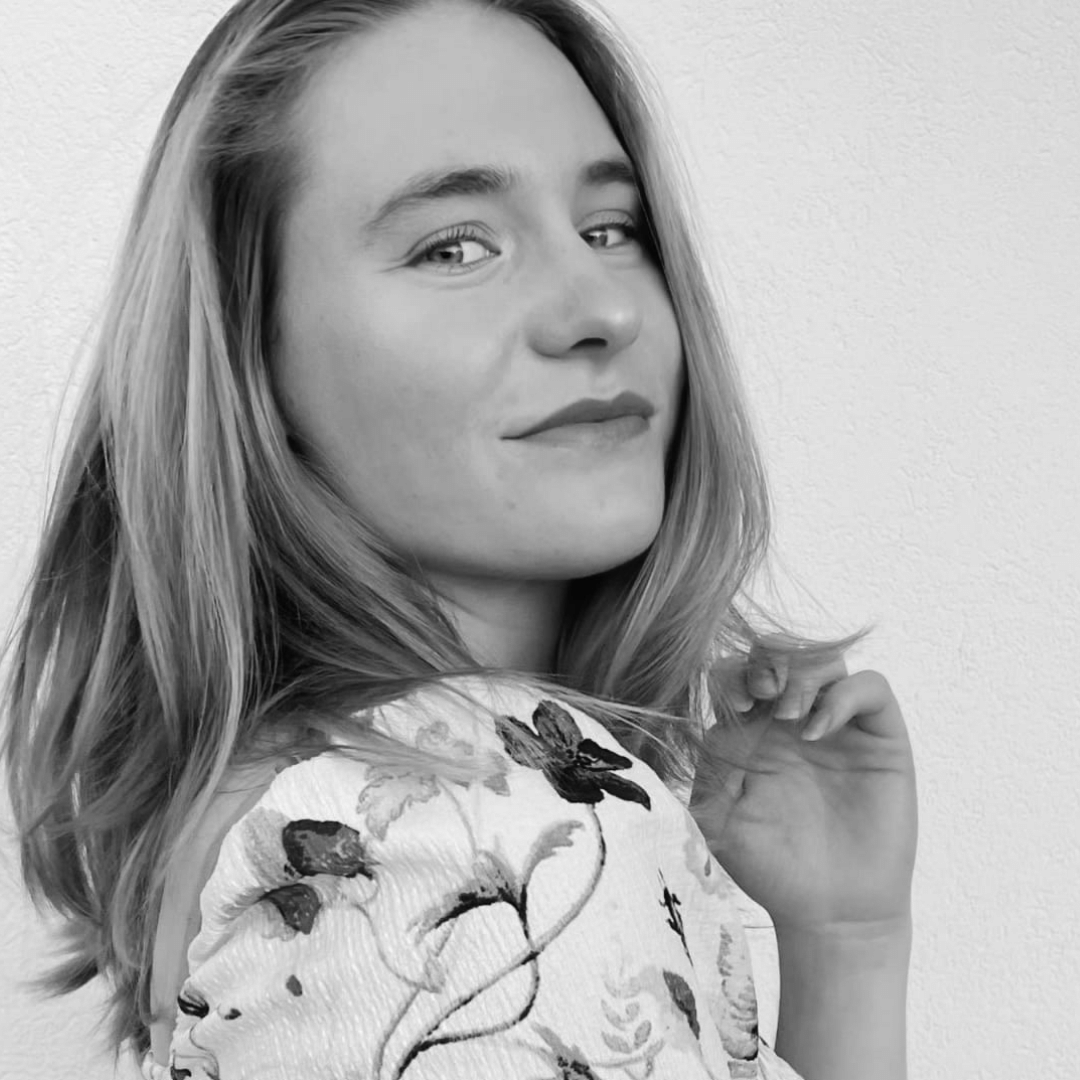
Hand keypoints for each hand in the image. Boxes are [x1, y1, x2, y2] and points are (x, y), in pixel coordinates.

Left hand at [691, 652, 917, 937]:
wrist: (830, 912)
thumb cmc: (770, 866)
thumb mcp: (718, 817)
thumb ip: (703, 768)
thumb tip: (697, 723)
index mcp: (752, 730)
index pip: (739, 673)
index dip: (733, 673)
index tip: (734, 704)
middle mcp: (795, 720)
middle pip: (781, 654)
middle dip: (768, 661)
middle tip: (761, 695)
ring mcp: (839, 725)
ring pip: (826, 660)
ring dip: (803, 673)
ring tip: (790, 715)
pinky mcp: (880, 739)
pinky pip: (871, 687)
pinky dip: (843, 696)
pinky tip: (819, 732)